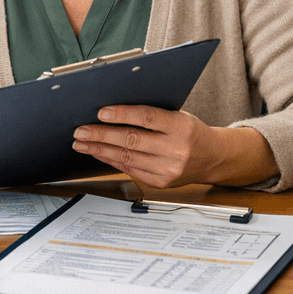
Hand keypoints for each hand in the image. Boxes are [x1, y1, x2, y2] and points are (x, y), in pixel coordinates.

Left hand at [71, 105, 219, 188]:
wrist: (212, 157)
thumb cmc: (191, 132)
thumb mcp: (179, 116)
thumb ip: (152, 115)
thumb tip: (114, 111)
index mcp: (181, 127)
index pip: (147, 117)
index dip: (122, 114)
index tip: (101, 113)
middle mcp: (176, 150)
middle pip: (132, 140)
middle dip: (102, 135)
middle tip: (81, 131)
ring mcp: (168, 169)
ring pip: (127, 158)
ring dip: (100, 150)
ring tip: (83, 143)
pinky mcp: (161, 182)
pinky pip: (130, 170)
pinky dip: (111, 161)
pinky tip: (99, 154)